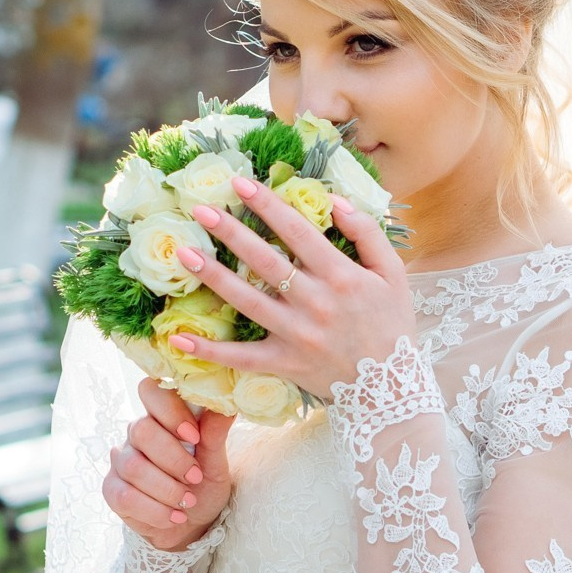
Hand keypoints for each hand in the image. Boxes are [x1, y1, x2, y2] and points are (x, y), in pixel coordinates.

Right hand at [102, 376, 236, 551]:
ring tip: (188, 501)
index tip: (195, 436)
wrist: (192, 524)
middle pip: (141, 430)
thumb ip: (215, 434)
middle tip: (195, 476)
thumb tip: (228, 405)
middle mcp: (135, 434)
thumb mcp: (216, 462)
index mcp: (160, 416)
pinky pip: (125, 496)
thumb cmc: (202, 485)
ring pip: (134, 467)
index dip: (170, 411)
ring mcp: (120, 461)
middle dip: (173, 458)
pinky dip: (155, 511)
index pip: (150, 391)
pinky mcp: (112, 489)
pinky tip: (174, 516)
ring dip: (167, 489)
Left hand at [169, 176, 414, 397]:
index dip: (267, 204)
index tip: (240, 183)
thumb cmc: (392, 325)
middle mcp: (314, 303)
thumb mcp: (393, 274)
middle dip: (231, 232)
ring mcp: (296, 335)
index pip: (297, 231)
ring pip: (247, 301)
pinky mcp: (283, 363)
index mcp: (341, 276)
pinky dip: (210, 349)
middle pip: (265, 261)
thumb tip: (335, 200)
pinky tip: (178, 336)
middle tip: (200, 210)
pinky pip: (241, 357)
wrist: (392, 388)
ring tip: (183, 255)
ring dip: (213, 277)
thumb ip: (367, 234)